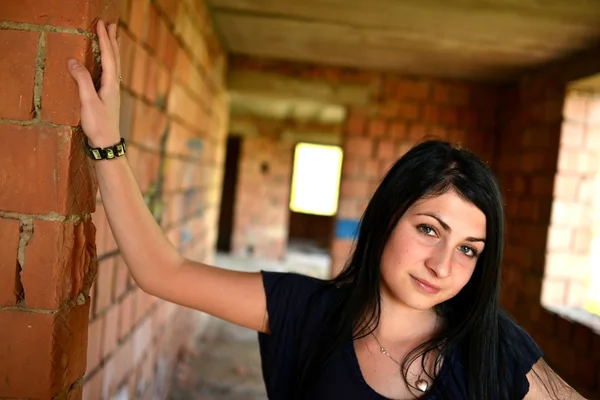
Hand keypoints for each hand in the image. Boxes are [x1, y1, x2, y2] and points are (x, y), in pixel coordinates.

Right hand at [68, 20, 120, 147]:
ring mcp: (113, 92)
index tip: (102, 24)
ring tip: (113, 38)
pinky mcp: (109, 97)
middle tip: (111, 24)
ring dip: (113, 50)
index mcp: (111, 84)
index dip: (105, 39)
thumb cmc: (98, 125)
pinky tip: (108, 64)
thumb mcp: (87, 102)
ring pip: (115, 65)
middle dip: (112, 40)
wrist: (107, 143)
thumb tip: (73, 61)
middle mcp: (115, 86)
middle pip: (115, 58)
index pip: (109, 57)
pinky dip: (110, 62)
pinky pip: (111, 73)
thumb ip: (82, 81)